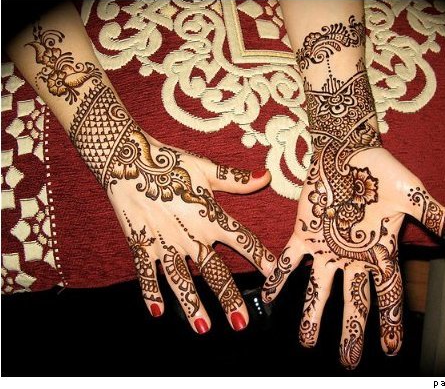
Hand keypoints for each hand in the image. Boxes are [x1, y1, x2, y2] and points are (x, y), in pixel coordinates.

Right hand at [89, 110, 274, 332]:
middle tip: (242, 322)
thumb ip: (236, 180)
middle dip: (229, 298)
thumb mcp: (206, 168)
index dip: (261, 257)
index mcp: (210, 215)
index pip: (242, 240)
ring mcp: (164, 242)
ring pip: (181, 280)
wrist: (127, 158)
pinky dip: (151, 293)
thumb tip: (267, 177)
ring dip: (192, 305)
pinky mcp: (140, 244)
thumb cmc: (170, 161)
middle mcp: (190, 234)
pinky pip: (147, 273)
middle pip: (213, 271)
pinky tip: (157, 313)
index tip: (276, 274)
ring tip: (204, 328)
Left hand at [262, 134, 444, 368]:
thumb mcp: (412, 194)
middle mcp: (352, 256)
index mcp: (379, 251)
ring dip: (313, 314)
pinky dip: (278, 277)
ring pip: (319, 287)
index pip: (388, 293)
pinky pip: (288, 260)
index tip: (393, 350)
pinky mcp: (303, 233)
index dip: (391, 321)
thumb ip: (437, 216)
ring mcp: (326, 247)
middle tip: (347, 361)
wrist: (348, 148)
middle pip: (353, 300)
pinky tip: (269, 297)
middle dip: (351, 330)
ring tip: (306, 341)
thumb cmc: (381, 170)